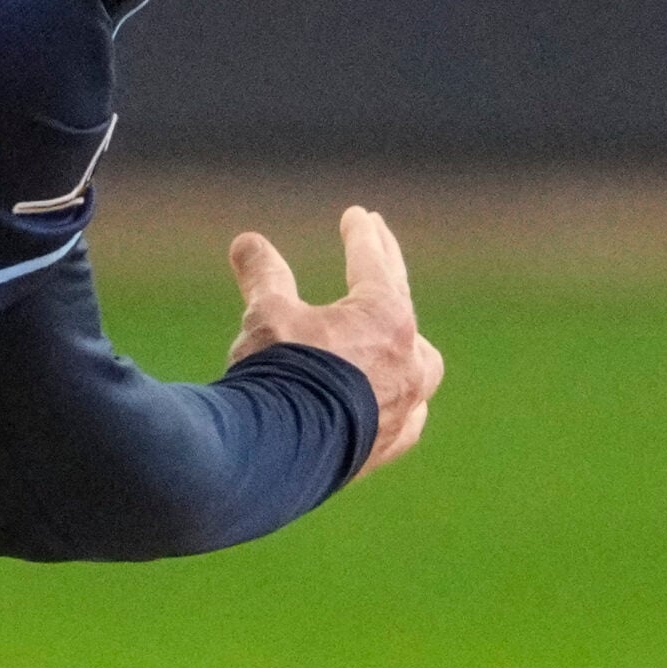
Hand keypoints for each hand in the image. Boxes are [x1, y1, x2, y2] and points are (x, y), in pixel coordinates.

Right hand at [226, 205, 444, 475]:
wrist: (278, 452)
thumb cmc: (278, 371)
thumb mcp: (267, 313)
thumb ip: (264, 276)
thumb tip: (248, 241)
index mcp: (385, 319)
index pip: (375, 265)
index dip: (362, 236)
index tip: (358, 216)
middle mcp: (408, 362)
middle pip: (402, 306)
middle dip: (388, 273)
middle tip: (379, 246)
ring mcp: (404, 407)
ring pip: (418, 365)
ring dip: (405, 342)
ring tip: (397, 334)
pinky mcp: (389, 445)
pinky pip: (407, 413)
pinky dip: (399, 397)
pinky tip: (391, 401)